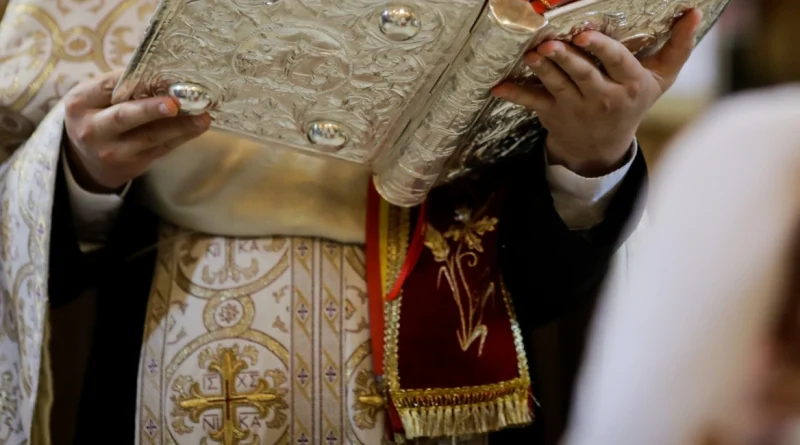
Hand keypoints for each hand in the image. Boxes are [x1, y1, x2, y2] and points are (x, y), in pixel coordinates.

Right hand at [64, 70, 210, 192]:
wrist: (86, 161)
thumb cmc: (97, 116)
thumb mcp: (94, 98)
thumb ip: (120, 87)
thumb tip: (164, 75)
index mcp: (80, 103)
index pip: (107, 87)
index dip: (135, 80)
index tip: (160, 75)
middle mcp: (93, 129)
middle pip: (124, 117)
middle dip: (152, 109)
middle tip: (175, 102)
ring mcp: (113, 150)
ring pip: (149, 137)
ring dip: (179, 126)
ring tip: (201, 116)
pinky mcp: (134, 163)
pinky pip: (161, 149)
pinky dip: (181, 136)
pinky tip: (197, 127)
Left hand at [492, 9, 703, 176]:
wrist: (603, 147)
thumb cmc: (633, 103)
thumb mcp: (661, 80)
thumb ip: (678, 47)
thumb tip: (695, 12)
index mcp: (630, 86)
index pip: (617, 63)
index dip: (601, 49)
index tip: (585, 34)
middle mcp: (603, 98)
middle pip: (583, 74)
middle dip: (566, 59)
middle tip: (551, 44)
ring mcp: (575, 107)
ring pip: (557, 85)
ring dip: (542, 70)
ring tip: (533, 54)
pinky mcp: (552, 113)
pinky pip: (531, 102)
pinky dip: (514, 93)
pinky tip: (497, 86)